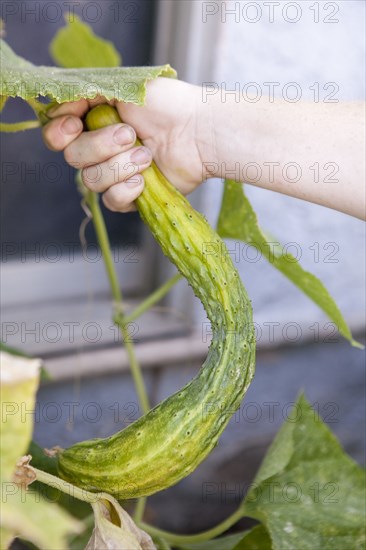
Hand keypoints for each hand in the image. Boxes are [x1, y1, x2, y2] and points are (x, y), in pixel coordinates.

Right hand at [43, 78, 206, 211]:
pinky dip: (127, 190)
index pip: (56, 133)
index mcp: (94, 120)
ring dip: (119, 166)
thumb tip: (60, 106)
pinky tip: (146, 178)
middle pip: (72, 157)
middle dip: (100, 146)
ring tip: (147, 156)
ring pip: (91, 181)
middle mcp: (101, 148)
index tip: (75, 124)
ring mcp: (116, 173)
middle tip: (131, 134)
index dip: (58, 133)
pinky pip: (111, 201)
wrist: (200, 132)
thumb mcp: (124, 87)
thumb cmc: (169, 105)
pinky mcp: (132, 196)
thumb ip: (86, 93)